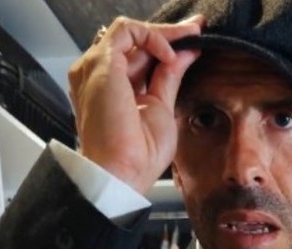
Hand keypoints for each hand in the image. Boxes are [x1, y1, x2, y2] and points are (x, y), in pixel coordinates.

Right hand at [66, 14, 203, 194]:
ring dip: (162, 33)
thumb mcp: (161, 107)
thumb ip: (168, 77)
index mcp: (109, 92)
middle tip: (197, 31)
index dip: (163, 46)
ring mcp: (94, 70)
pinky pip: (126, 31)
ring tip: (189, 39)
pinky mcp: (100, 64)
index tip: (192, 41)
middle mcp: (97, 79)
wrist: (123, 173)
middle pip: (133, 44)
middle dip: (168, 35)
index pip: (136, 57)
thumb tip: (185, 54)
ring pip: (129, 33)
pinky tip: (170, 54)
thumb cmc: (137, 157)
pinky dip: (152, 36)